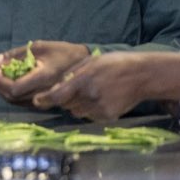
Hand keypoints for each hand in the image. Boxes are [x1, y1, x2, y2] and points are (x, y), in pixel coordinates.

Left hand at [0, 40, 89, 106]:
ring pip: (16, 102)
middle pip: (12, 97)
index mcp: (44, 77)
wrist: (84, 64)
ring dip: (3, 90)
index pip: (15, 88)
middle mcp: (45, 92)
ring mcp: (46, 99)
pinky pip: (23, 102)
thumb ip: (15, 54)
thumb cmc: (62, 52)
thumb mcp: (39, 47)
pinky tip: (11, 81)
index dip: (0, 80)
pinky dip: (12, 93)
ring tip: (1, 75)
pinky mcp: (46, 102)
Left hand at [33, 50, 179, 121]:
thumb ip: (71, 75)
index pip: (57, 95)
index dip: (44, 100)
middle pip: (65, 104)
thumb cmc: (113, 64)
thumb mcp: (89, 62)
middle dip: (65, 98)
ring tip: (91, 93)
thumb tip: (53, 88)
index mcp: (83, 80)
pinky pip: (89, 116)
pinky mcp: (107, 116)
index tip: (37, 100)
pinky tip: (102, 99)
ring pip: (76, 112)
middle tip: (76, 89)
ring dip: (77, 105)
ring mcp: (99, 108)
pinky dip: (90, 110)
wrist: (142, 75)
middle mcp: (89, 96)